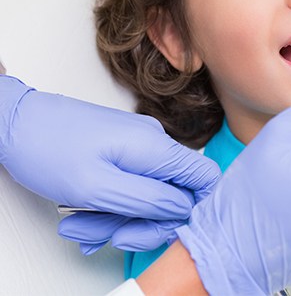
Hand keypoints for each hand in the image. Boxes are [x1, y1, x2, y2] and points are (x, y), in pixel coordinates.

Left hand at [0, 75, 220, 252]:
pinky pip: (130, 186)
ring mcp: (138, 147)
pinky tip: (84, 216)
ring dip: (117, 219)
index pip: (205, 177)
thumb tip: (184, 208)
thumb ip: (148, 200)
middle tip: (109, 236)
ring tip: (81, 226)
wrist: (18, 122)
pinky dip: (110, 206)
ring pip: (147, 195)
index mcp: (155, 147)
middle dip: (141, 223)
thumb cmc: (48, 148)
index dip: (194, 208)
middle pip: (173, 195)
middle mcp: (153, 144)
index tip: (162, 228)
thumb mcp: (98, 187)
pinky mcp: (123, 151)